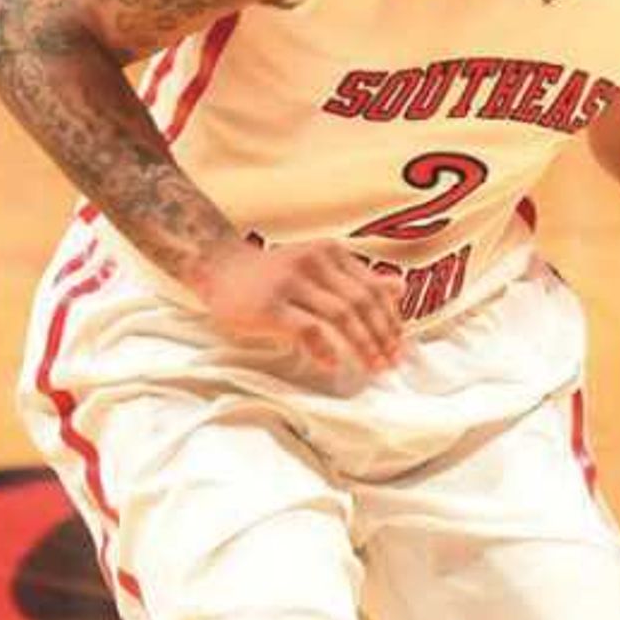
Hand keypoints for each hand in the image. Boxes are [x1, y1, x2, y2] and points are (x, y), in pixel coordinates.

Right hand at [192, 238, 405, 381]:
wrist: (220, 269)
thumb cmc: (273, 275)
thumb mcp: (319, 268)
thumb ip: (357, 278)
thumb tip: (400, 287)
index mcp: (331, 252)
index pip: (373, 288)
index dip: (391, 318)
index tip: (399, 345)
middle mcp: (314, 261)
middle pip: (362, 302)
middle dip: (382, 336)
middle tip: (391, 362)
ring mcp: (291, 282)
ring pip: (341, 315)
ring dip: (362, 345)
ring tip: (372, 367)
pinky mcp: (270, 305)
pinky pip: (307, 329)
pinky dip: (324, 349)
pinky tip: (332, 365)